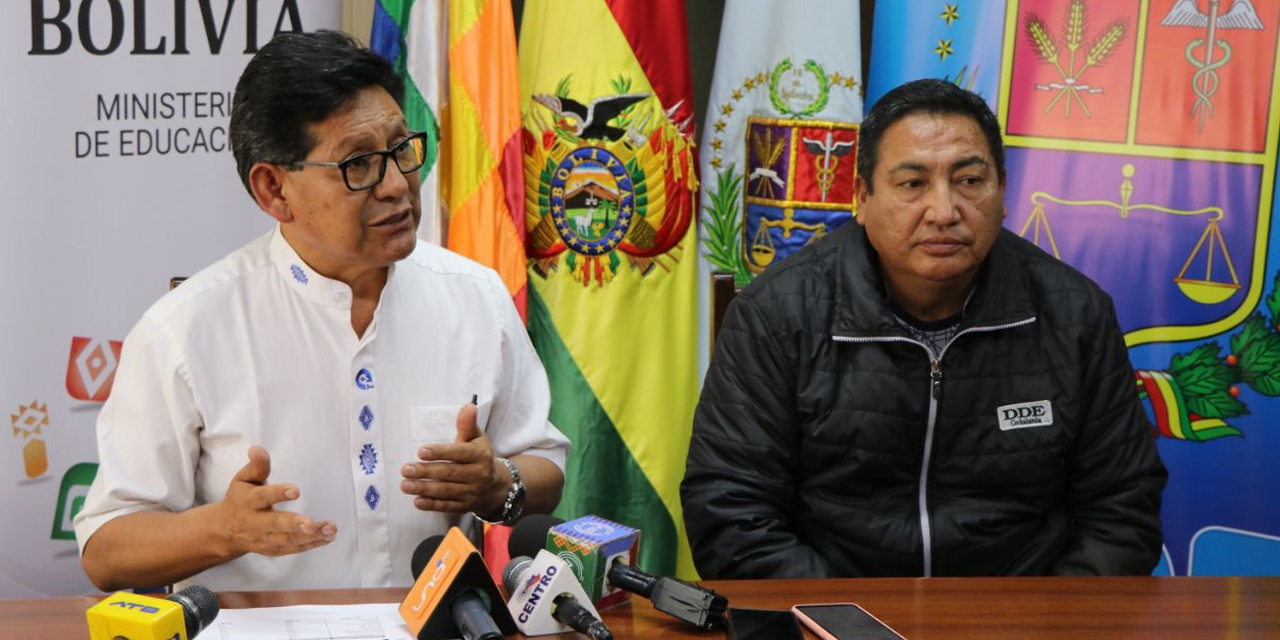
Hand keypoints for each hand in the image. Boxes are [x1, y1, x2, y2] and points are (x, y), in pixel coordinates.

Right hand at [217, 446, 335, 557]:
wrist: (225, 530)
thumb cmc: (240, 499)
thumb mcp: (243, 480)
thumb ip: (256, 466)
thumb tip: (257, 449)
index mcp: (248, 502)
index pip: (262, 497)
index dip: (277, 494)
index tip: (295, 490)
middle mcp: (255, 522)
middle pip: (275, 524)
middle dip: (294, 525)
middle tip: (312, 524)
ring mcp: (264, 539)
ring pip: (287, 540)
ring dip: (310, 537)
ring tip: (330, 530)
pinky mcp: (272, 550)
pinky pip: (292, 549)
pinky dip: (310, 545)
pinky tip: (327, 538)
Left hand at [400, 403, 506, 514]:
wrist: (495, 486)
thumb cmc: (479, 455)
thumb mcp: (477, 438)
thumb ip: (468, 424)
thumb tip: (469, 406)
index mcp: (480, 455)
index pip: (459, 453)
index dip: (441, 452)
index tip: (421, 451)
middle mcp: (478, 474)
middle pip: (450, 473)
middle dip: (427, 472)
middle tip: (405, 469)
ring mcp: (472, 492)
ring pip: (447, 491)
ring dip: (425, 489)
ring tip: (405, 485)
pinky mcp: (465, 506)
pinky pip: (447, 506)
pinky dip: (432, 505)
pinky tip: (417, 501)